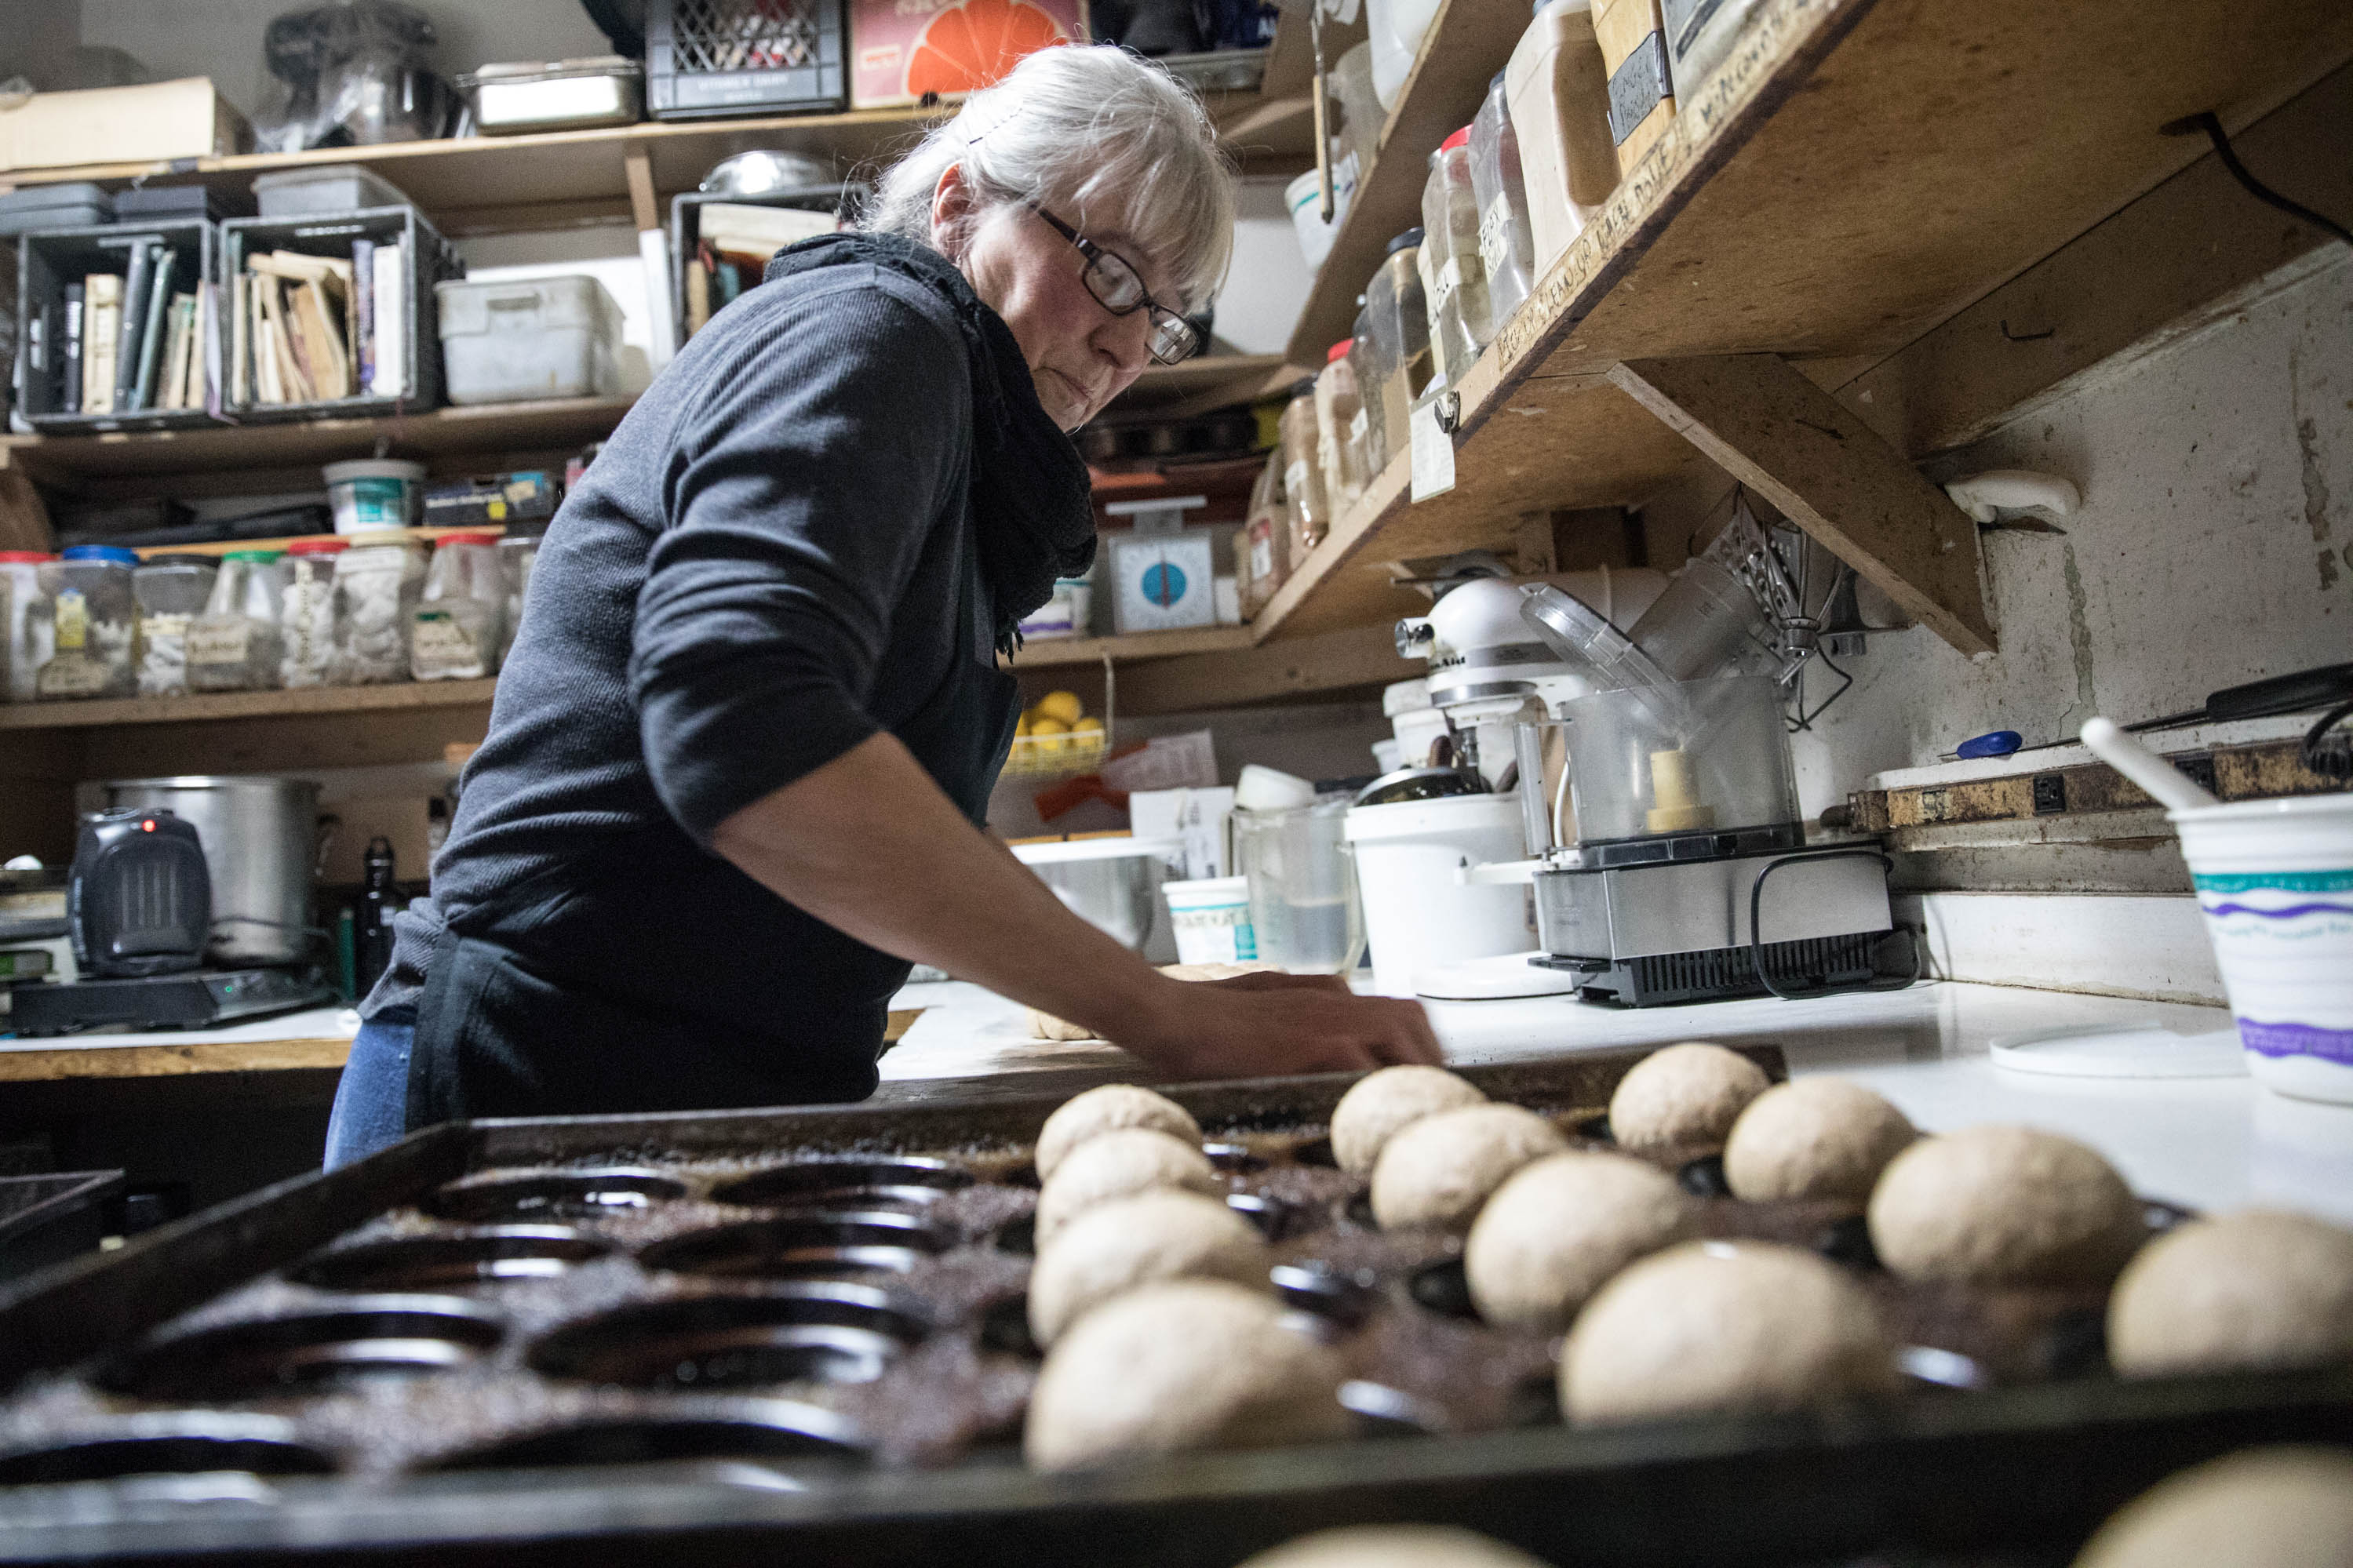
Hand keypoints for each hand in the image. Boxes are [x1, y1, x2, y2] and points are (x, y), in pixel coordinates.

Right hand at [1110, 971, 1443, 1079]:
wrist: (1170, 1015)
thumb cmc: (1204, 1013)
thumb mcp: (1262, 999)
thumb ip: (1299, 1009)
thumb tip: (1323, 1026)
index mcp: (1325, 992)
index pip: (1395, 1008)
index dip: (1415, 1041)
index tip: (1420, 1072)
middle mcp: (1336, 999)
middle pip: (1411, 1017)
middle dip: (1427, 1054)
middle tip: (1429, 1094)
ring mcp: (1328, 1019)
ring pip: (1401, 1035)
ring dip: (1412, 1069)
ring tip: (1410, 1106)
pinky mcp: (1315, 1045)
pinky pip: (1368, 1067)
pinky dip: (1377, 1087)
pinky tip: (1376, 1115)